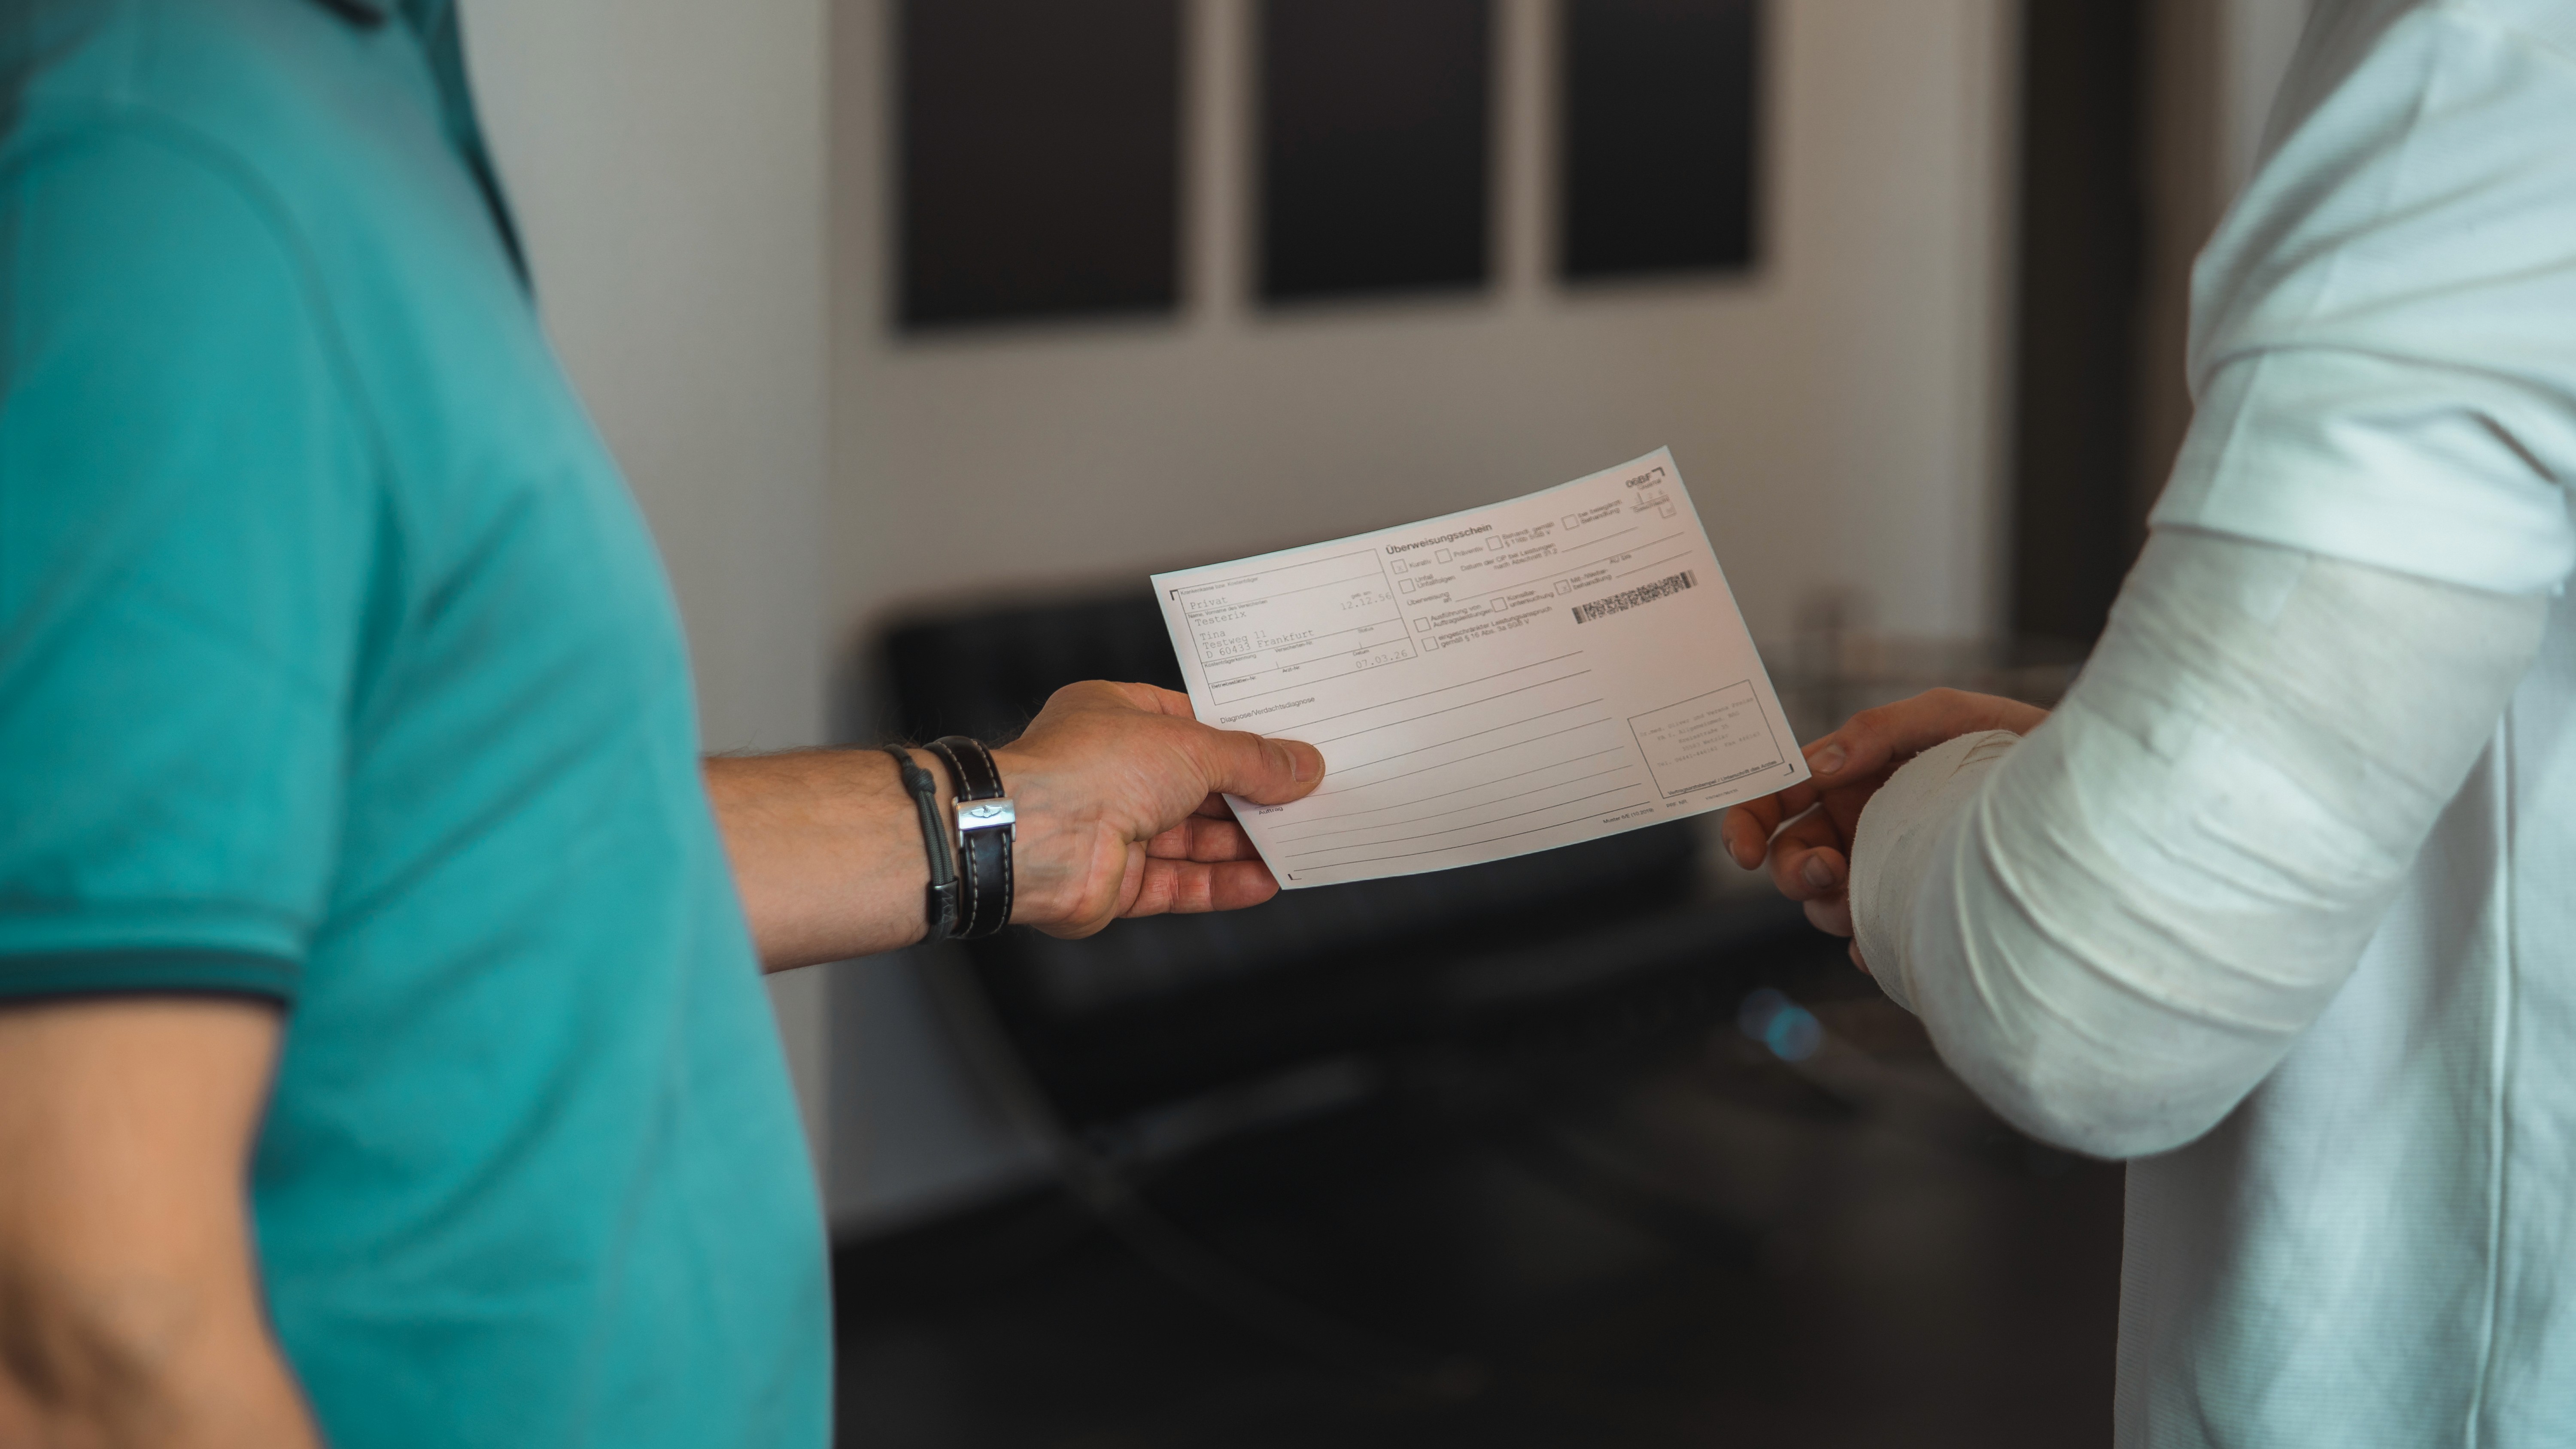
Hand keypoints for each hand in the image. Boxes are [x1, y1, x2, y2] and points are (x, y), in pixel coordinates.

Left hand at [995, 680, 1324, 937]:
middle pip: (1198, 787)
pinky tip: (1266, 881)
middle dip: (1252, 797)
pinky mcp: (1119, 882)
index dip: (1242, 738)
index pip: (1191, 724)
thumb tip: (1301, 766)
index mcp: (1117, 718)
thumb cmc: (1089, 769)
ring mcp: (1114, 829)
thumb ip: (1251, 760)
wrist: (1033, 837)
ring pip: (1194, 840)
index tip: (1289, 749)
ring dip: (1246, 844)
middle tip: (1308, 801)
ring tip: (1300, 843)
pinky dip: (1223, 883)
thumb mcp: (1192, 747)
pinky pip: (1181, 884)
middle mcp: (1113, 772)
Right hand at [1718, 688, 2046, 967]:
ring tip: (1867, 902)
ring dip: (1829, 910)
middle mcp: (1859, 827)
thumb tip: (1817, 764)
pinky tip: (1895, 936)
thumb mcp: (1949, 717)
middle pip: (1791, 859)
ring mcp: (1883, 873)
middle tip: (1829, 873)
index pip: (1779, 798)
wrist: (2087, 799)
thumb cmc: (2016, 746)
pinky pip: (1870, 943)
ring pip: (1822, 905)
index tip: (1742, 851)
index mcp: (1852, 778)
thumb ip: (1879, 730)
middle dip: (1793, 872)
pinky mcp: (1912, 914)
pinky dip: (1869, 945)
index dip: (1747, 823)